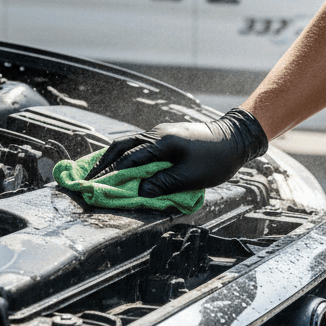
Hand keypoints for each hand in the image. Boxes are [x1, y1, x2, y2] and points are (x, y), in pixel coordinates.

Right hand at [86, 108, 268, 197]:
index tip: (96, 186)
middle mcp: (156, 135)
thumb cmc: (217, 158)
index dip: (111, 175)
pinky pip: (138, 145)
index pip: (129, 160)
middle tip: (89, 178)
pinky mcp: (165, 137)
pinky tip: (121, 165)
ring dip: (113, 159)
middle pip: (121, 147)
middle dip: (104, 164)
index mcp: (161, 143)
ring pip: (128, 144)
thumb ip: (163, 184)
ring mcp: (160, 134)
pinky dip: (126, 156)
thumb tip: (139, 192)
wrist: (236, 137)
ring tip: (99, 173)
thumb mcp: (191, 177)